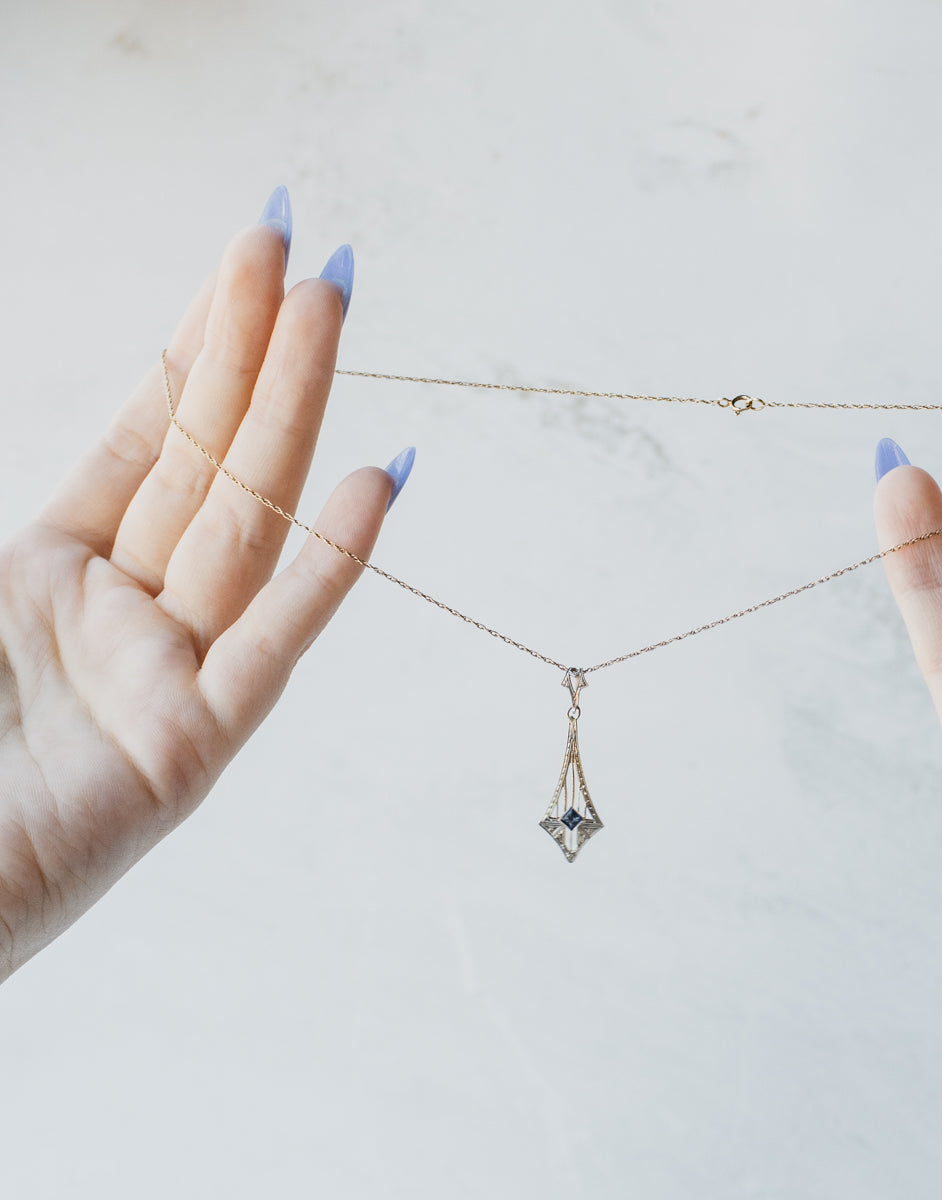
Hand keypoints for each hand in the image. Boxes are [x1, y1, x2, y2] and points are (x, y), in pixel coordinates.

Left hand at [0, 190, 401, 979]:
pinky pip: (272, 643)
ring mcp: (164, 675)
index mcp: (48, 572)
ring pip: (242, 521)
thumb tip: (115, 447)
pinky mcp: (190, 750)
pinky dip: (330, 565)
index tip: (242, 258)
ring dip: (290, 412)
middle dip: (255, 347)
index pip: (149, 434)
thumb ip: (18, 535)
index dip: (198, 341)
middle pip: (208, 458)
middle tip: (303, 248)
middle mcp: (123, 611)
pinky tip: (377, 481)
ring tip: (333, 310)